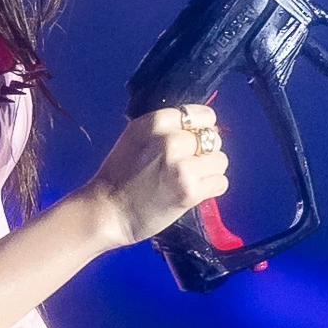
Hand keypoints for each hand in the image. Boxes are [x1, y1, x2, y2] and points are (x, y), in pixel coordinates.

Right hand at [83, 105, 228, 247]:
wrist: (106, 211)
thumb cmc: (119, 176)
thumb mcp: (136, 137)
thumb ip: (164, 129)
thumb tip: (198, 128)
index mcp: (155, 123)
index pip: (202, 115)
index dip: (203, 129)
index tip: (195, 141)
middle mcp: (171, 141)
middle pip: (214, 138)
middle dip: (206, 152)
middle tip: (190, 165)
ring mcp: (181, 167)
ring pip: (221, 160)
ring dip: (211, 171)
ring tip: (192, 179)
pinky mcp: (189, 192)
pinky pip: (220, 182)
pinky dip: (212, 188)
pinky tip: (194, 192)